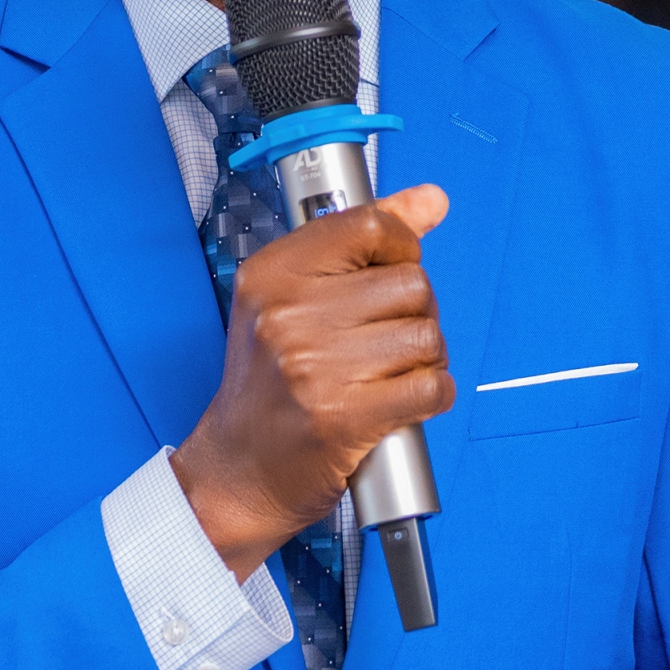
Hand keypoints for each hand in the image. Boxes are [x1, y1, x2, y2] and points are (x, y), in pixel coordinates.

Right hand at [171, 184, 453, 579]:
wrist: (238, 469)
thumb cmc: (266, 385)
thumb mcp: (290, 299)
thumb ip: (360, 241)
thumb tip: (431, 200)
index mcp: (272, 275)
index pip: (371, 225)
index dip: (400, 247)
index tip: (392, 268)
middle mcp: (289, 315)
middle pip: (411, 283)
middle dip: (414, 313)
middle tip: (385, 339)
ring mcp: (316, 367)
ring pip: (426, 336)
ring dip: (425, 359)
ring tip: (390, 373)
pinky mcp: (345, 417)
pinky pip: (430, 387)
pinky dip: (431, 395)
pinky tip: (402, 401)